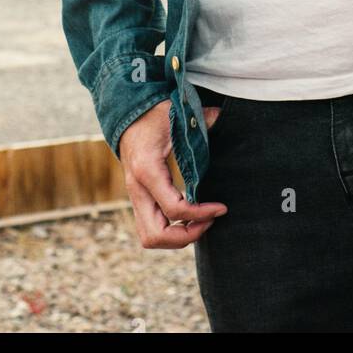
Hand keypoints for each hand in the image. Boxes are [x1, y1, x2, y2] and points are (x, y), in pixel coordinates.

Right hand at [118, 99, 227, 247]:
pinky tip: (189, 218)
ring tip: (201, 223)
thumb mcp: (177, 114)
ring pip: (149, 238)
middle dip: (186, 236)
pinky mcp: (138, 199)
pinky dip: (169, 233)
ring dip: (177, 238)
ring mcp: (135, 197)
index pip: (174, 208)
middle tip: (210, 221)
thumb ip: (202, 118)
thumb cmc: (154, 115)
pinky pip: (150, 229)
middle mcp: (137, 188)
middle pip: (156, 235)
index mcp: (147, 170)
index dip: (201, 214)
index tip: (221, 208)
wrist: (129, 115)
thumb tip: (222, 116)